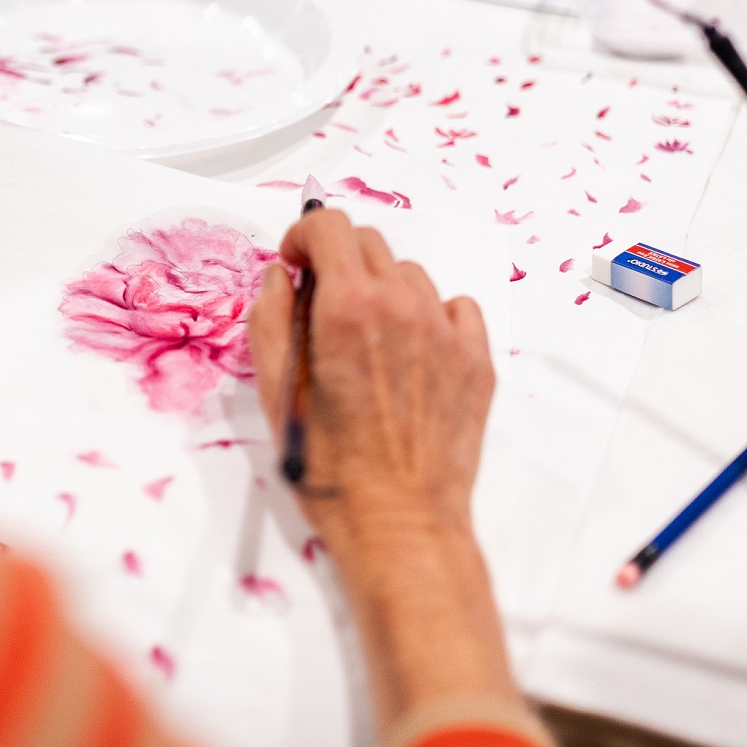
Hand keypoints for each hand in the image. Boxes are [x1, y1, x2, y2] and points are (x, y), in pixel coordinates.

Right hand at [246, 209, 515, 727]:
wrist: (398, 520)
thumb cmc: (331, 468)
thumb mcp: (275, 392)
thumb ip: (271, 319)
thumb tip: (280, 279)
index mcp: (348, 309)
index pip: (330, 226)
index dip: (304, 236)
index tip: (297, 261)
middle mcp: (402, 309)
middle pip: (369, 242)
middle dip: (339, 261)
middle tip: (322, 302)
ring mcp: (445, 333)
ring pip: (409, 275)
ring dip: (382, 290)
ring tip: (366, 340)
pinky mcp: (476, 360)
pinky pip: (455, 308)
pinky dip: (429, 316)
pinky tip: (409, 352)